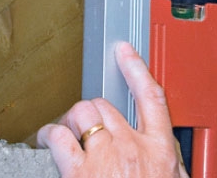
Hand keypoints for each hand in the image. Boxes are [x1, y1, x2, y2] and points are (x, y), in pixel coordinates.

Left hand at [37, 42, 187, 177]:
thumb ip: (170, 165)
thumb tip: (169, 160)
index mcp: (160, 151)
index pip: (151, 96)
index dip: (136, 68)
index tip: (124, 51)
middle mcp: (132, 147)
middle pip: (107, 105)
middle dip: (93, 110)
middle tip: (84, 124)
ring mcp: (106, 157)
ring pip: (83, 113)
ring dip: (71, 119)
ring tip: (65, 130)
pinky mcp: (80, 173)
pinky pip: (60, 137)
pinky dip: (49, 134)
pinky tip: (47, 139)